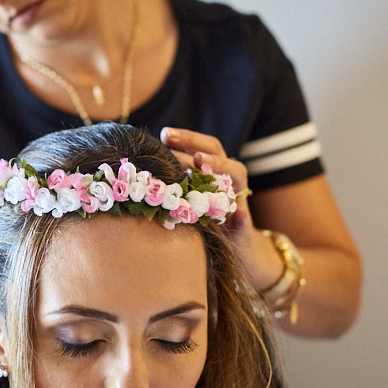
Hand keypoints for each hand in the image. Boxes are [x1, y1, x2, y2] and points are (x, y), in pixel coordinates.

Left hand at [161, 126, 284, 289]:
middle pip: (217, 152)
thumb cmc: (205, 226)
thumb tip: (142, 170)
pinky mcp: (243, 230)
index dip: (185, 139)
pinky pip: (244, 221)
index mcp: (213, 174)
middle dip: (194, 142)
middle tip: (170, 137)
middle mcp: (228, 182)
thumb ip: (175, 187)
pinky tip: (237, 215)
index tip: (164, 135)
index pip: (201, 148)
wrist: (238, 253)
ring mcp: (238, 202)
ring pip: (237, 177)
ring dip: (221, 166)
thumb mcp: (188, 205)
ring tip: (202, 163)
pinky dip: (241, 217)